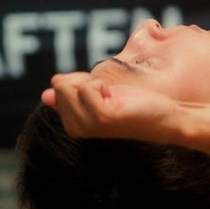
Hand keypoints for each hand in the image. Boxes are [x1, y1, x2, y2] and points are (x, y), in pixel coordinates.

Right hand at [42, 72, 178, 140]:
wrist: (164, 118)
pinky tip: (117, 98)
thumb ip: (73, 91)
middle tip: (110, 95)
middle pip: (60, 85)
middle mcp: (76, 128)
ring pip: (70, 86)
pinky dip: (103, 84)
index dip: (82, 81)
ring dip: (96, 83)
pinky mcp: (101, 117)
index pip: (57, 86)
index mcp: (73, 123)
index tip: (103, 94)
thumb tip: (45, 94)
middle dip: (86, 81)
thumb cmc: (136, 105)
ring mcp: (87, 124)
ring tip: (114, 98)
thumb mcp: (99, 95)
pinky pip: (87, 86)